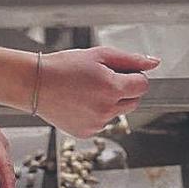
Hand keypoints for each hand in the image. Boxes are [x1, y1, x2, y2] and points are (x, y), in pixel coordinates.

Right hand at [35, 47, 158, 137]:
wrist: (33, 84)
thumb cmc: (63, 66)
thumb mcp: (98, 55)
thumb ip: (129, 59)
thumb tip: (154, 63)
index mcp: (112, 88)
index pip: (142, 86)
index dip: (133, 77)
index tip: (119, 73)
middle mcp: (107, 110)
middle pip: (133, 102)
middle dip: (123, 91)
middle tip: (100, 80)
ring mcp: (97, 124)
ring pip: (116, 113)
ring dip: (108, 103)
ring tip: (84, 91)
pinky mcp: (86, 133)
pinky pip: (101, 123)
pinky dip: (94, 114)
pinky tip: (77, 103)